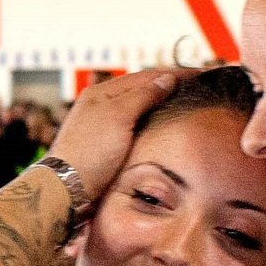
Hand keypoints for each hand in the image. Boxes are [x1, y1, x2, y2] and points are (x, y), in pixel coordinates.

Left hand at [47, 70, 187, 200]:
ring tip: (185, 106)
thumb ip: (143, 96)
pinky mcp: (105, 148)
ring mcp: (102, 127)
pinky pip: (134, 129)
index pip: (146, 76)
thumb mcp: (118, 117)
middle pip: (142, 91)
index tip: (200, 75)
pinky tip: (161, 131)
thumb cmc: (87, 153)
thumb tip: (167, 79)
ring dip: (160, 106)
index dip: (174, 74)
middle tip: (197, 88)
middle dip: (169, 88)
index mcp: (101, 93)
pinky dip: (151, 125)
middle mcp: (101, 107)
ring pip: (138, 110)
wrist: (65, 191)